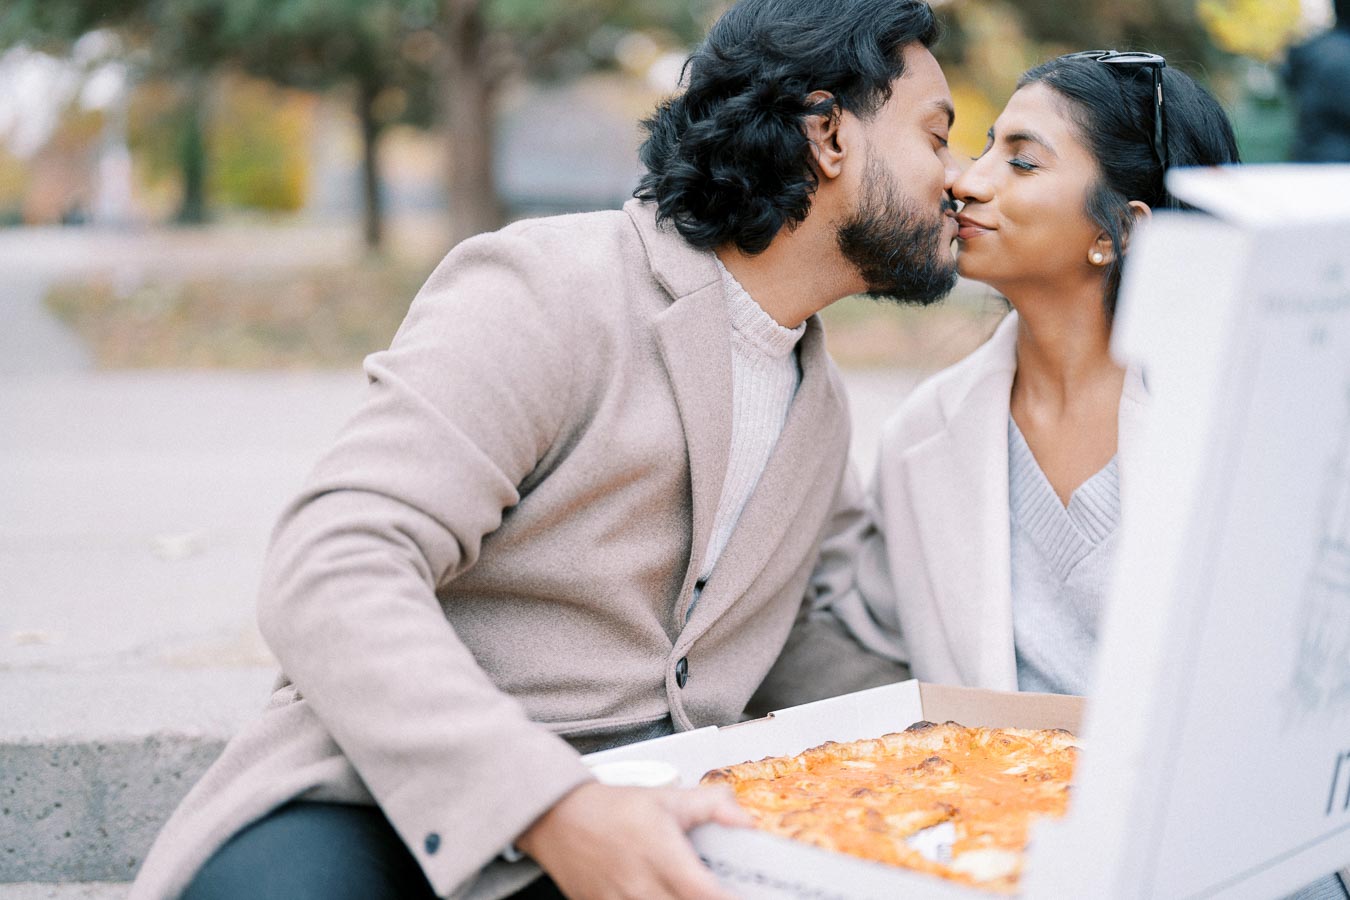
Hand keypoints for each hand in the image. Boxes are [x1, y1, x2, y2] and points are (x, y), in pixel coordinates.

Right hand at [515, 781, 750, 899]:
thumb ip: (712, 806)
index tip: (745, 896)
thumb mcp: (667, 798)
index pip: (704, 893)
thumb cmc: (612, 809)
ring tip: (690, 893)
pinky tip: (664, 896)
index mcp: (661, 854)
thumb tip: (745, 820)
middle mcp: (641, 885)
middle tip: (719, 893)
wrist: (559, 817)